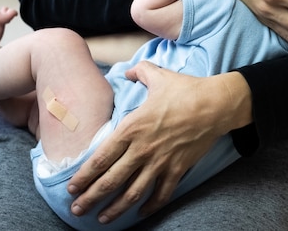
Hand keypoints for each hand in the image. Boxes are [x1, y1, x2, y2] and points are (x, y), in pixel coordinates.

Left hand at [67, 62, 248, 223]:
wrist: (216, 104)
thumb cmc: (185, 90)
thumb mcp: (158, 76)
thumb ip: (139, 72)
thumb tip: (128, 71)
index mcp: (132, 128)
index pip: (100, 158)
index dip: (83, 176)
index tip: (71, 187)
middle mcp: (142, 149)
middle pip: (111, 180)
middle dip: (90, 197)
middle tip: (76, 210)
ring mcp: (161, 162)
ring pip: (133, 193)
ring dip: (115, 209)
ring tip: (102, 219)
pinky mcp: (178, 169)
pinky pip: (161, 194)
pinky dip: (150, 206)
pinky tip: (141, 213)